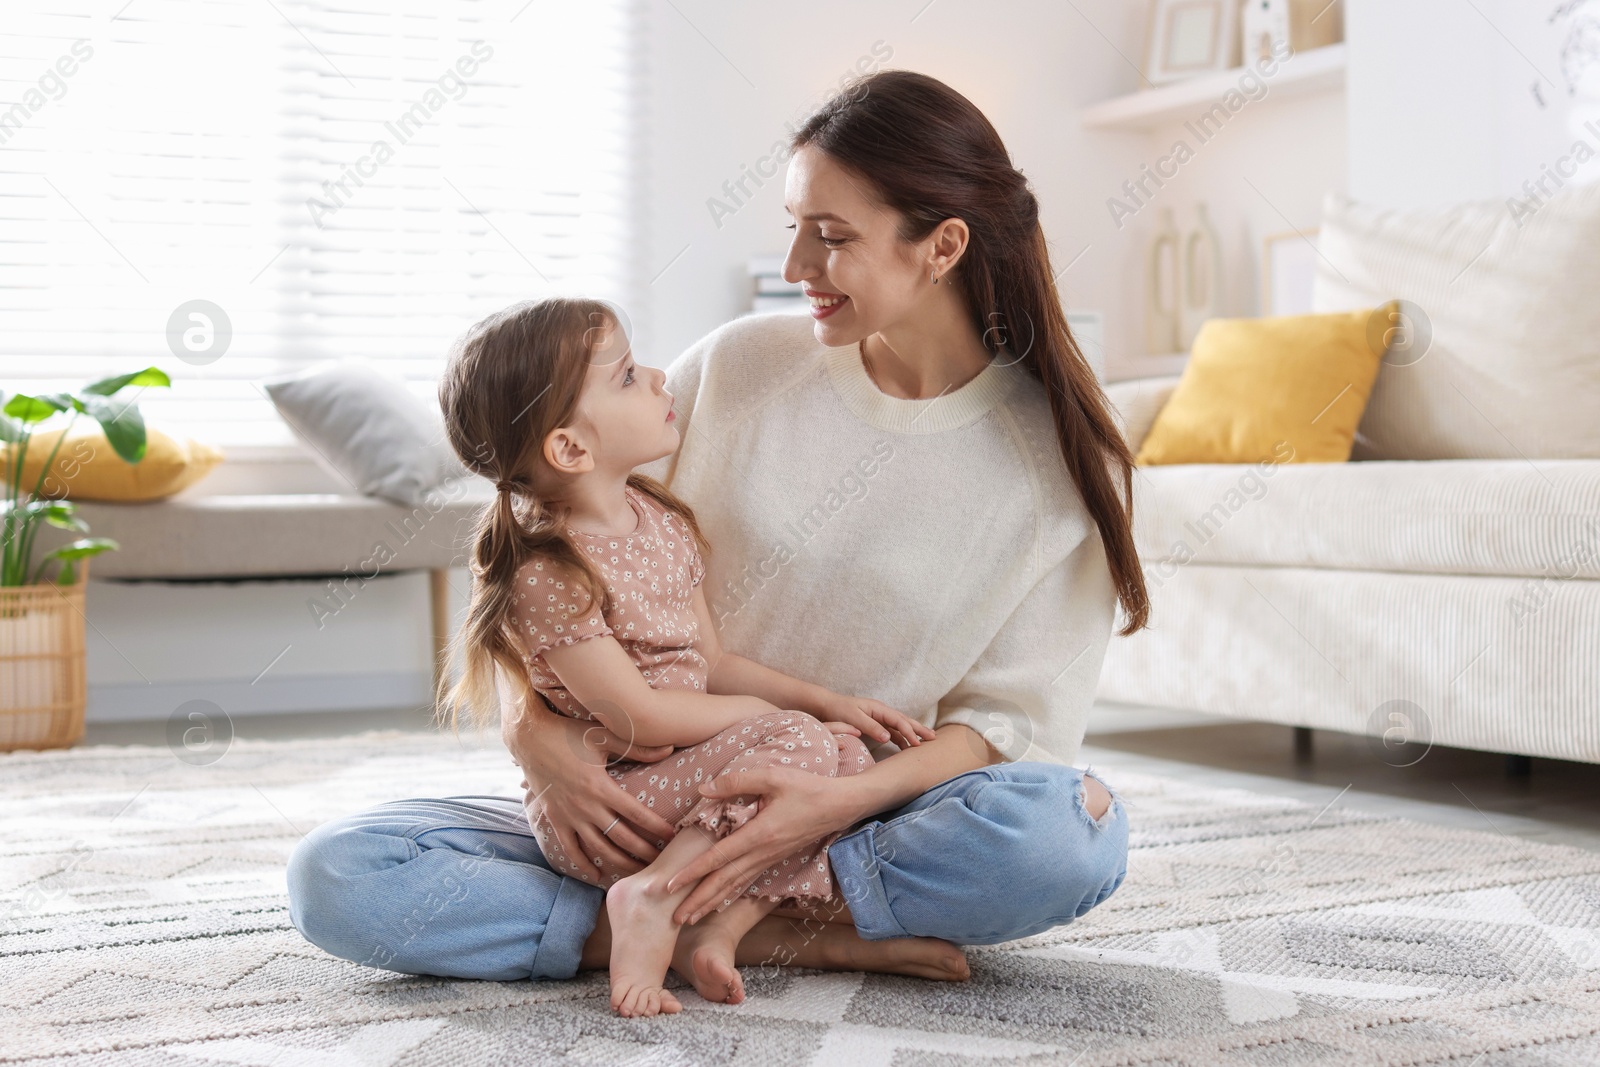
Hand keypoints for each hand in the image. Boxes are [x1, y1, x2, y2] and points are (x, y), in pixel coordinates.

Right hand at [505, 706, 678, 883]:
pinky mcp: (555, 820)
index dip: (656, 827)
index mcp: (601, 787)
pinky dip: (583, 864)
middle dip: (643, 851)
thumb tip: (670, 748)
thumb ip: (637, 748)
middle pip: (621, 837)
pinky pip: (570, 849)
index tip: (672, 836)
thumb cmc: (569, 734)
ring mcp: (569, 816)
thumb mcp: (604, 737)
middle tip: (661, 861)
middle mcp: (586, 806)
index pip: (636, 813)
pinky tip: (597, 875)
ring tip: (638, 870)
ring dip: (620, 862)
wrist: (530, 739)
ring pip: (599, 848)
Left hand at [663, 765, 862, 924]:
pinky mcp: (774, 859)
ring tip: (690, 918)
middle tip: (673, 918)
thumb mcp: (772, 776)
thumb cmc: (807, 788)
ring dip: (710, 903)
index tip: (671, 885)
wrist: (840, 805)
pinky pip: (746, 881)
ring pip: (734, 886)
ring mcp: (769, 859)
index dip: (693, 872)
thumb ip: (737, 781)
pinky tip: (718, 901)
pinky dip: (728, 894)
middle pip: (723, 882)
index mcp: (759, 834)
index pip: (719, 857)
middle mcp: (762, 853)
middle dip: (697, 901)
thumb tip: (704, 789)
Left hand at [813, 692, 935, 749]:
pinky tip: (907, 746)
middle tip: (933, 737)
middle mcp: (881, 712)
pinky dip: (901, 738)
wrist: (827, 706)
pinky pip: (892, 731)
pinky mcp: (875, 724)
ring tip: (925, 742)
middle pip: (904, 721)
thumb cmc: (838, 710)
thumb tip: (888, 737)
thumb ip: (870, 727)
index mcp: (878, 709)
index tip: (917, 743)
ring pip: (900, 726)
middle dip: (919, 729)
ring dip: (913, 734)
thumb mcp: (853, 718)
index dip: (909, 731)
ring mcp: (879, 718)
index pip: (898, 720)